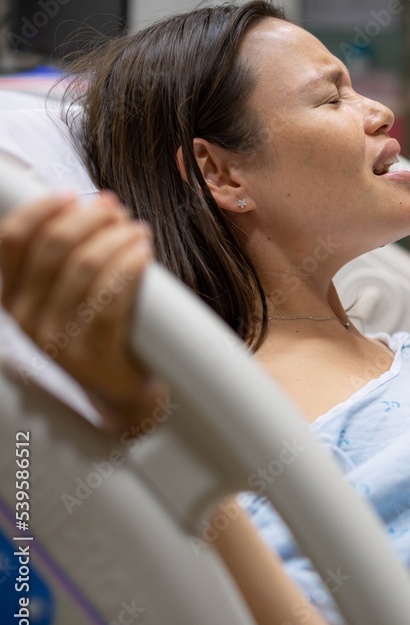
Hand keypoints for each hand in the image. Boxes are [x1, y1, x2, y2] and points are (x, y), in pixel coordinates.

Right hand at [0, 192, 163, 432]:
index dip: (40, 210)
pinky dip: (129, 265)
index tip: (73, 195)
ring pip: (86, 267)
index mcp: (11, 298)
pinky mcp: (93, 355)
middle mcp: (25, 319)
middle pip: (54, 247)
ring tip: (137, 229)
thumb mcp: (67, 294)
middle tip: (117, 210)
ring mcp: (57, 339)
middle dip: (89, 219)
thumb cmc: (100, 328)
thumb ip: (64, 256)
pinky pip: (112, 298)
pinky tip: (143, 252)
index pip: (10, 241)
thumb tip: (91, 201)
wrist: (122, 390)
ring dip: (117, 237)